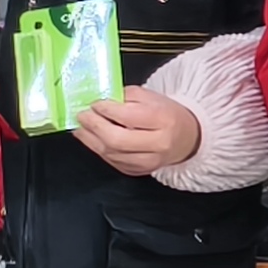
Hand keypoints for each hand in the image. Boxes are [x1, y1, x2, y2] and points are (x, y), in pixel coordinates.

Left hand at [72, 86, 203, 175]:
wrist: (186, 138)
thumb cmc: (167, 115)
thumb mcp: (152, 97)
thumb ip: (126, 96)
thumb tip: (101, 100)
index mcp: (164, 120)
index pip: (129, 116)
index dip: (106, 109)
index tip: (94, 103)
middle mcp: (158, 144)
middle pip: (117, 140)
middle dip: (94, 126)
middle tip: (82, 115)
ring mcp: (147, 162)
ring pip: (110, 153)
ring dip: (90, 139)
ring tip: (81, 126)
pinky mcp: (137, 171)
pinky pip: (111, 161)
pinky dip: (97, 148)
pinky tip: (91, 138)